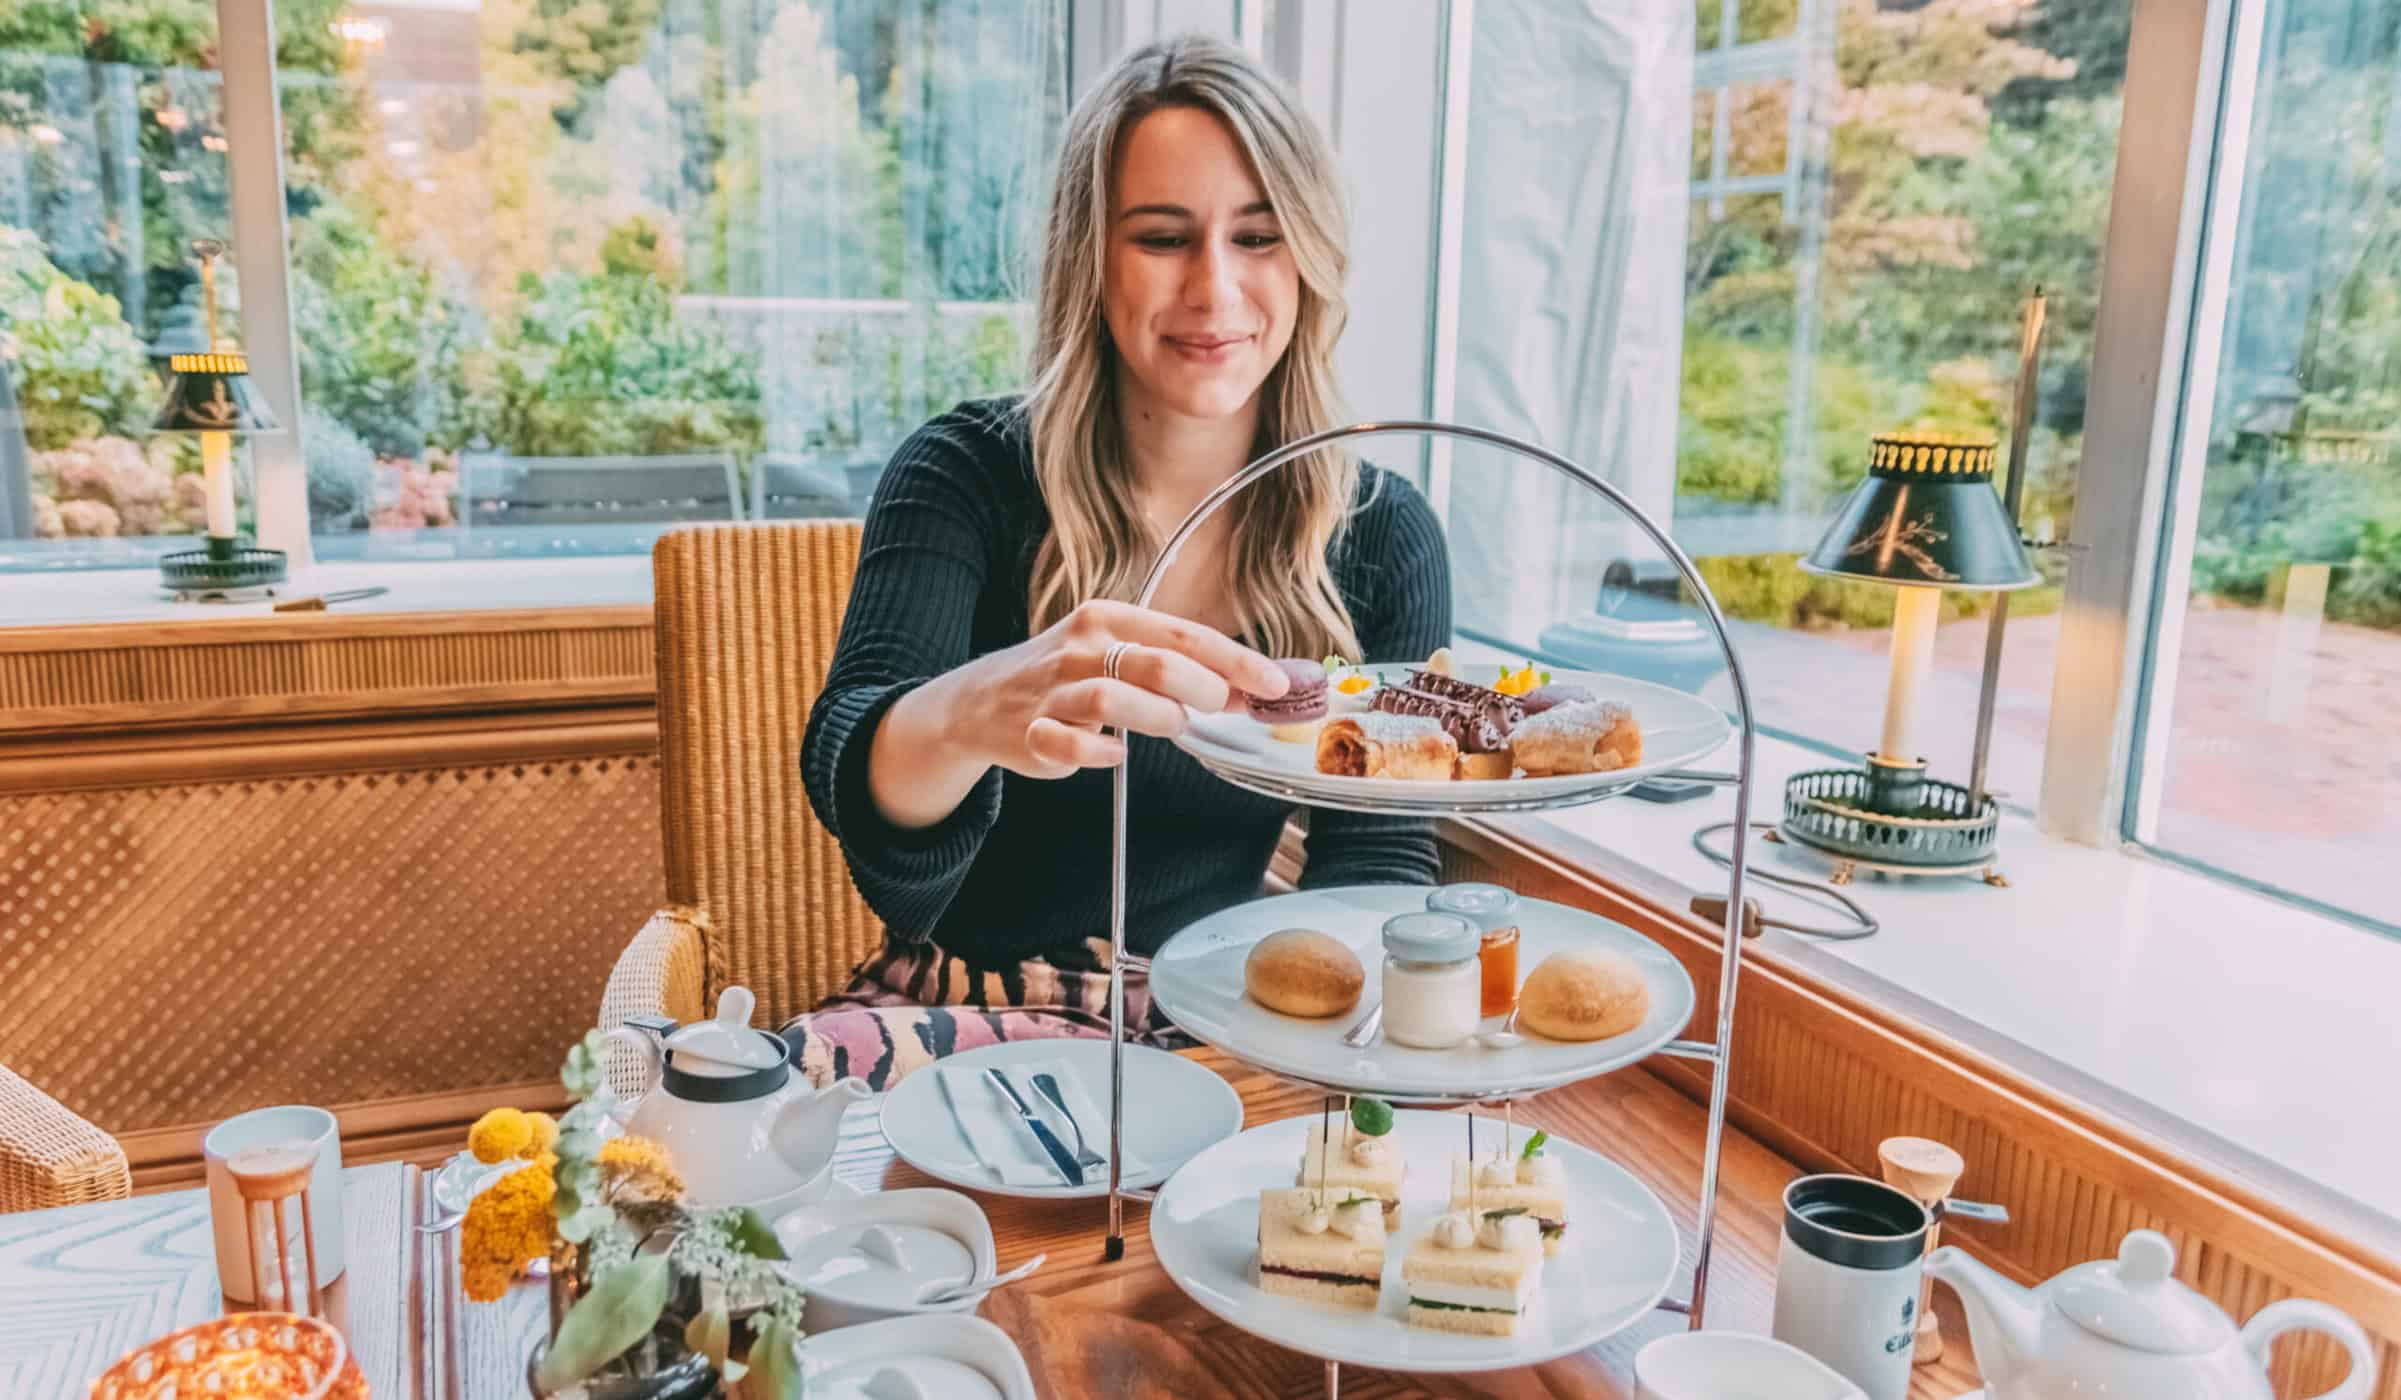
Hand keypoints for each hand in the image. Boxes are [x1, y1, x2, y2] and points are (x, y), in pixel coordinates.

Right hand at [947, 599, 1289, 778]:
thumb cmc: (1069, 675)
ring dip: (1157, 718)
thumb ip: (1180, 670)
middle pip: (1156, 662)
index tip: (1273, 684)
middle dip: (1201, 689)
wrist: (981, 700)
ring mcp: (1053, 689)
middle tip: (1214, 706)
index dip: (1235, 661)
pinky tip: (1113, 752)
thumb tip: (1246, 690)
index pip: (1184, 634)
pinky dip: (1101, 753)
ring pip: (1113, 698)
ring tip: (1170, 725)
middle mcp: (1081, 647)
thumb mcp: (1121, 655)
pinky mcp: (1032, 731)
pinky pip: (1071, 744)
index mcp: (1109, 619)